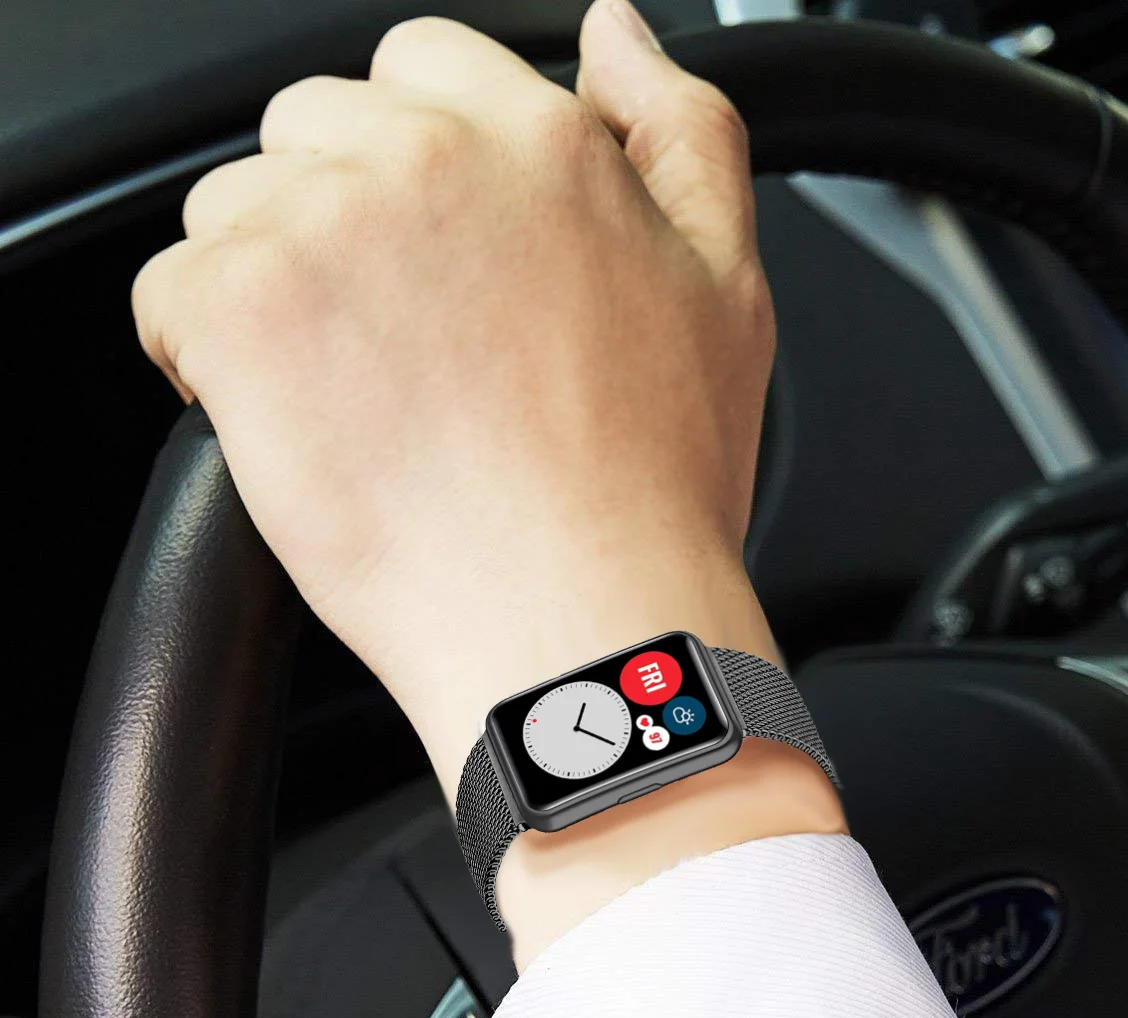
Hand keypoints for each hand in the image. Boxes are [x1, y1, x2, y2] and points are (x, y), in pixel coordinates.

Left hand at [133, 0, 844, 959]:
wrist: (583, 621)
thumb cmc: (654, 485)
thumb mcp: (729, 288)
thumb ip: (681, 130)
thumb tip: (618, 32)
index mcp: (539, 145)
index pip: (421, 70)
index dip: (414, 163)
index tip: (425, 249)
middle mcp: (428, 163)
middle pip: (314, 128)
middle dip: (339, 215)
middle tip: (395, 338)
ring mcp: (328, 231)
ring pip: (234, 207)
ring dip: (273, 284)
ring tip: (351, 392)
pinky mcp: (245, 316)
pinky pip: (171, 291)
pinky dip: (205, 352)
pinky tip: (286, 416)